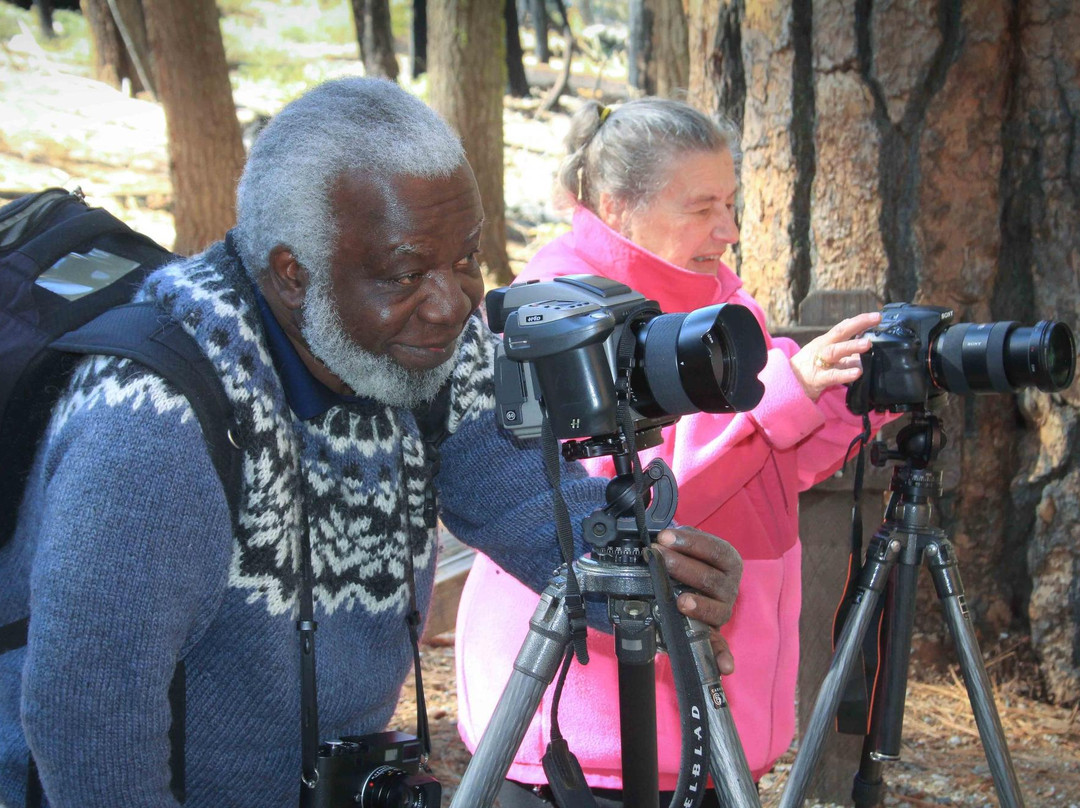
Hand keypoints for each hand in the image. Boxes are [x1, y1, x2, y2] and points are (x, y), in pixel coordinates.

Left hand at [655, 527, 741, 674]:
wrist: (691, 583)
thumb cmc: (690, 562)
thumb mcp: (688, 546)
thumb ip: (680, 539)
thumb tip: (660, 532)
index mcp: (728, 561)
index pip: (714, 549)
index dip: (690, 542)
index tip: (665, 537)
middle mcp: (729, 586)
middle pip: (710, 578)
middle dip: (682, 566)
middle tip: (660, 557)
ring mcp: (723, 610)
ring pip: (715, 609)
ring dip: (699, 606)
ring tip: (682, 601)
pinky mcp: (714, 632)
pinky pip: (720, 646)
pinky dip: (723, 657)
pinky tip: (725, 667)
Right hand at [789, 311, 881, 400]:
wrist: (787, 383)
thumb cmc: (810, 367)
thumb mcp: (824, 351)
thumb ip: (841, 343)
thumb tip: (857, 328)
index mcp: (825, 341)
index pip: (843, 327)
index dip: (860, 320)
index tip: (877, 315)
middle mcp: (822, 349)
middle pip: (839, 333)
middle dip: (858, 324)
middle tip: (875, 319)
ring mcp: (819, 363)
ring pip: (835, 351)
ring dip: (851, 346)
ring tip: (867, 344)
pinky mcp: (817, 379)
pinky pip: (832, 376)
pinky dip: (845, 374)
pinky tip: (857, 373)